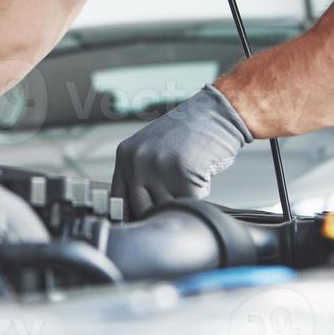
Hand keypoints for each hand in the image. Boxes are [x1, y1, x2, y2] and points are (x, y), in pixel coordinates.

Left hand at [110, 84, 253, 218]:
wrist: (215, 113)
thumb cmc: (188, 133)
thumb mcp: (151, 149)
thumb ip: (139, 176)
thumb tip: (136, 214)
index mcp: (125, 156)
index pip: (118, 200)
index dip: (132, 215)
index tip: (144, 221)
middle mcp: (136, 161)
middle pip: (143, 210)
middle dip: (162, 209)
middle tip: (177, 195)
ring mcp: (157, 167)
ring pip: (168, 209)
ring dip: (183, 200)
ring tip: (189, 175)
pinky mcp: (181, 173)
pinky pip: (191, 201)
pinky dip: (201, 192)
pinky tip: (201, 171)